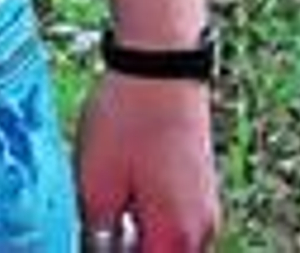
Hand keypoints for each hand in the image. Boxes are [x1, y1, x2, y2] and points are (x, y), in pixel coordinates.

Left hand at [76, 72, 220, 250]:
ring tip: (106, 208)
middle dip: (129, 247)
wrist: (160, 65)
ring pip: (169, 242)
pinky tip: (123, 191)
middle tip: (99, 228)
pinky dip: (150, 217)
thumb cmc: (128, 118)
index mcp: (174, 236)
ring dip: (139, 235)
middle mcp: (201, 230)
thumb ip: (97, 233)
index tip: (95, 241)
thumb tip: (96, 251)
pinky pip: (176, 220)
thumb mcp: (94, 181)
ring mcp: (204, 207)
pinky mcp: (200, 186)